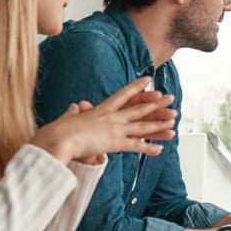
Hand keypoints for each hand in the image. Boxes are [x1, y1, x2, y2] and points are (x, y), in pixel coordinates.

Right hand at [30, 77, 175, 165]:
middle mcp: (111, 117)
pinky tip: (159, 149)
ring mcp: (114, 129)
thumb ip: (73, 112)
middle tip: (170, 97)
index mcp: (100, 110)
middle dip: (156, 103)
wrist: (56, 139)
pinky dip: (148, 148)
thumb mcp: (67, 118)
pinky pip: (135, 146)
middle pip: (138, 108)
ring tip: (173, 121)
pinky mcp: (114, 143)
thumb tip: (74, 106)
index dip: (136, 87)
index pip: (122, 95)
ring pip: (142, 126)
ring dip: (159, 124)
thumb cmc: (57, 131)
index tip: (148, 80)